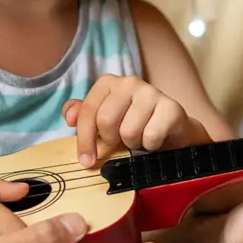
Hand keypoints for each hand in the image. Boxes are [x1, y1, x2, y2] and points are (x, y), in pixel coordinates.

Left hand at [63, 74, 208, 166]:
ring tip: (140, 139)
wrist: (172, 131)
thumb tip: (69, 117)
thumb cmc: (133, 125)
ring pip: (128, 131)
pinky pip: (151, 136)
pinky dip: (151, 146)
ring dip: (133, 144)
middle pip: (106, 121)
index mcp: (108, 83)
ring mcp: (151, 91)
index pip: (88, 111)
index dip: (84, 139)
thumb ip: (83, 116)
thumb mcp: (104, 121)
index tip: (86, 161)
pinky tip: (155, 141)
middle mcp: (129, 82)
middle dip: (112, 140)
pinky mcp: (171, 107)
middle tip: (121, 141)